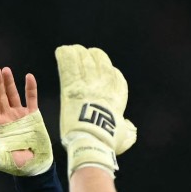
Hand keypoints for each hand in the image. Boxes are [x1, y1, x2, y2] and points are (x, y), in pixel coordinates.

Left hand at [0, 67, 53, 176]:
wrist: (34, 166)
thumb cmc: (15, 164)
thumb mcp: (0, 160)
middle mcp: (7, 117)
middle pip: (0, 97)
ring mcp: (19, 115)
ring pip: (13, 95)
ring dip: (9, 82)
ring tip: (5, 70)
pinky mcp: (32, 115)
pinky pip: (31, 99)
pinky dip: (30, 88)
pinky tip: (28, 77)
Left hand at [55, 45, 136, 176]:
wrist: (92, 141)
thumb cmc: (107, 142)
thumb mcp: (125, 138)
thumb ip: (128, 131)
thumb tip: (130, 127)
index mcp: (118, 97)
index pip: (117, 78)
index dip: (110, 72)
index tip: (106, 71)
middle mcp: (104, 86)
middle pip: (101, 63)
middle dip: (94, 57)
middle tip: (86, 54)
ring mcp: (88, 84)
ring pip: (84, 61)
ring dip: (78, 54)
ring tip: (72, 50)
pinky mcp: (71, 87)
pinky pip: (68, 66)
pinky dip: (64, 56)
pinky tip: (60, 51)